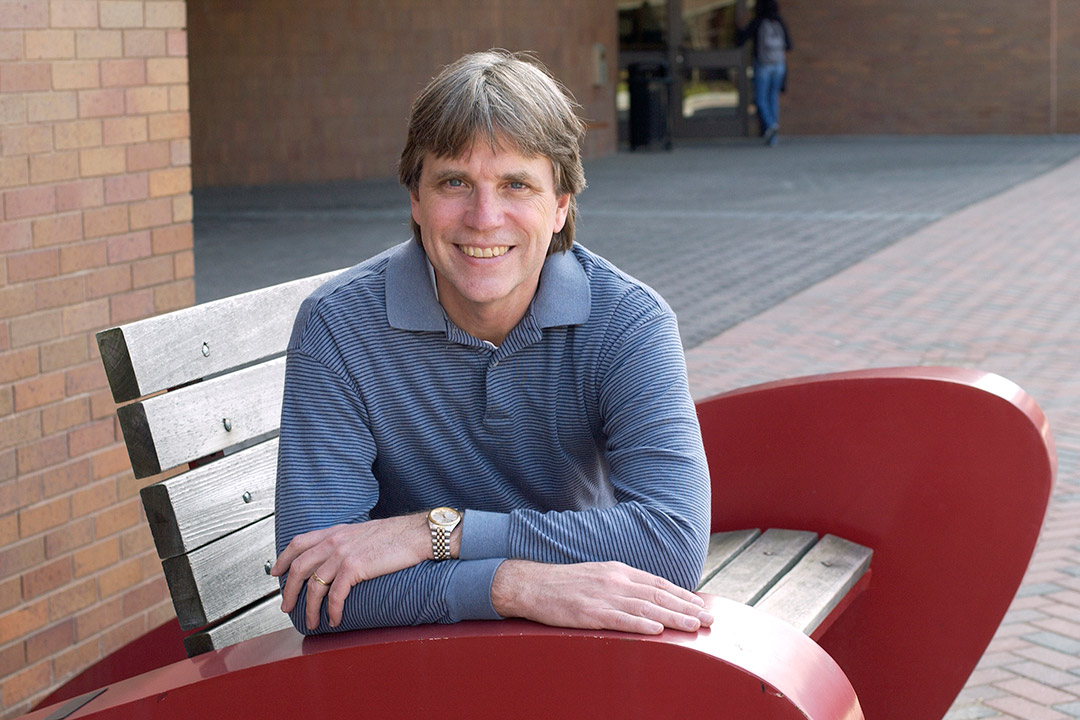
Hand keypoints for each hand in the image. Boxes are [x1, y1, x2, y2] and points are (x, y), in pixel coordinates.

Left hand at [271, 514, 434, 629]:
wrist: (417, 534)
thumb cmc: (397, 536)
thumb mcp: (363, 533)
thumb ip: (347, 543)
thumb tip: (338, 559)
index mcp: (336, 532)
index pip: (298, 542)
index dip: (283, 559)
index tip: (276, 573)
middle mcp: (335, 541)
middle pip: (300, 567)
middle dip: (289, 591)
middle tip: (286, 607)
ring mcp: (343, 554)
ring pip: (314, 585)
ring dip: (309, 608)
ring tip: (311, 622)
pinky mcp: (355, 567)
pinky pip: (335, 595)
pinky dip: (332, 611)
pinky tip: (334, 619)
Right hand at [491, 560, 713, 634]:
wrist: (532, 584)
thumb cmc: (566, 583)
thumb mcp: (599, 575)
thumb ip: (624, 585)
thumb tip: (650, 596)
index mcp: (619, 571)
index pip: (659, 584)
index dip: (683, 595)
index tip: (702, 606)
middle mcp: (615, 581)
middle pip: (658, 596)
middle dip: (687, 608)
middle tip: (709, 620)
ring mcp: (602, 596)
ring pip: (645, 609)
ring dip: (673, 618)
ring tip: (693, 627)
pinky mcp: (588, 613)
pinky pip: (619, 620)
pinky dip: (640, 626)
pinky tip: (657, 631)